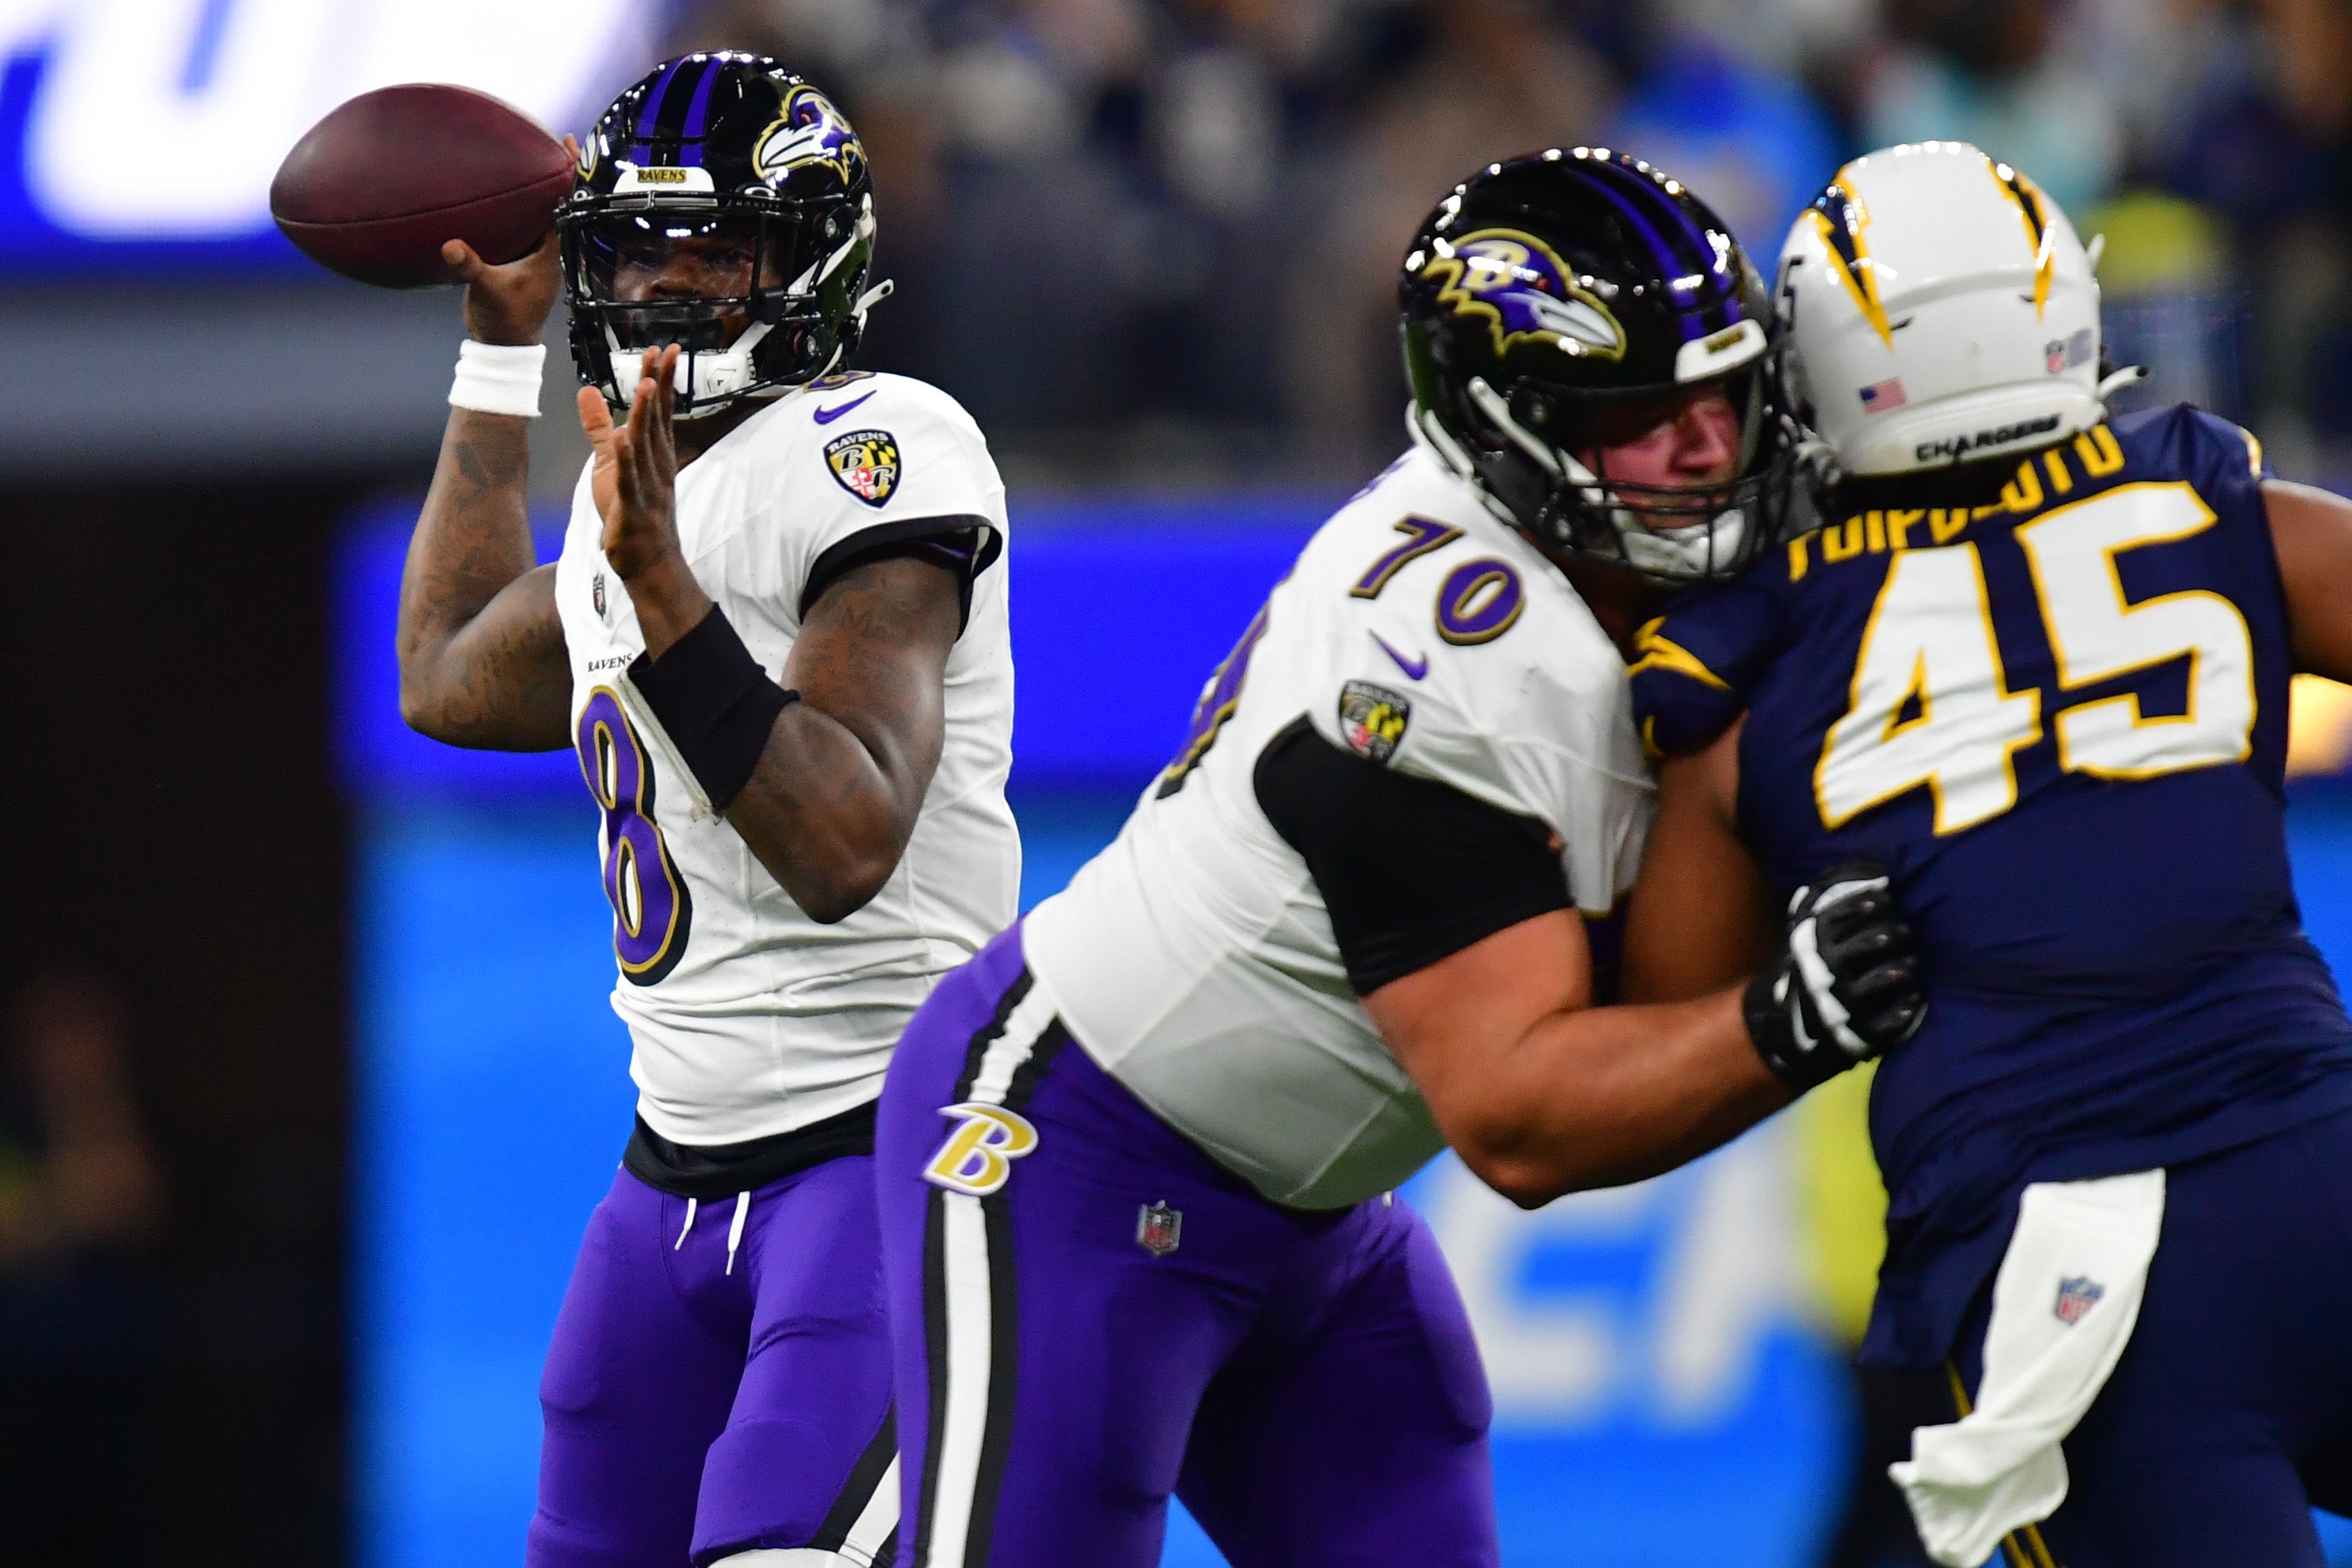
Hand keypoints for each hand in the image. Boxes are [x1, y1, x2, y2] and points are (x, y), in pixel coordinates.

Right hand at [443, 134, 570, 345]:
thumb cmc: (503, 319)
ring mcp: (532, 250)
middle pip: (555, 199)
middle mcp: (547, 246)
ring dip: (531, 182)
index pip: (566, 204)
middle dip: (551, 168)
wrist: (501, 342)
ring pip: (536, 208)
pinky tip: (495, 182)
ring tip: (520, 148)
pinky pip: (517, 219)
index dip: (568, 173)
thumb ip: (471, 268)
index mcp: (552, 251)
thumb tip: (451, 246)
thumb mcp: (486, 292)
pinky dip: (511, 200)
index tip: (565, 142)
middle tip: (543, 132)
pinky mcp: (516, 254)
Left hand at [579, 344, 709, 653]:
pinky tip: (624, 439)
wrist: (649, 562)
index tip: (666, 349)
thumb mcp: (609, 463)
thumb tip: (586, 389)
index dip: (661, 379)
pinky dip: (628, 460)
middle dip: (659, 386)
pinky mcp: (633, 509)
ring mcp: (647, 487)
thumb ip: (598, 426)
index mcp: (654, 454)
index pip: (658, 410)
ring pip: (647, 446)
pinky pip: (631, 481)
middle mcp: (656, 466)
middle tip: (662, 353)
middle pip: (656, 420)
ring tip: (646, 385)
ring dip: (646, 416)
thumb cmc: (631, 512)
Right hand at [1743, 858, 1923, 1090]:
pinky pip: (1877, 1027)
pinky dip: (1896, 1018)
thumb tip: (1837, 876)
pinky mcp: (1853, 1034)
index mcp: (1811, 948)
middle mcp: (1822, 974)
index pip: (1833, 921)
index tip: (1884, 897)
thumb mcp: (1806, 941)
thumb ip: (1821, 911)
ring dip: (1890, 975)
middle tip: (1906, 930)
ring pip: (1866, 988)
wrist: (1790, 1030)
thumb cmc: (1811, 972)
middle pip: (1853, 951)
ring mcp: (1837, 1005)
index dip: (1858, 907)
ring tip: (1910, 967)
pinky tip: (1914, 1005)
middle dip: (1882, 938)